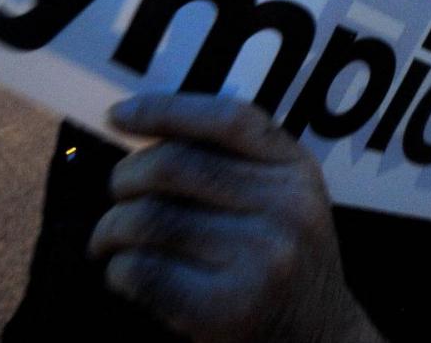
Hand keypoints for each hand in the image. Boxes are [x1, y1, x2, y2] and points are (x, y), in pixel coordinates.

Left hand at [90, 95, 381, 342]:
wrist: (320, 339)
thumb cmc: (285, 262)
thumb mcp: (287, 200)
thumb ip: (238, 162)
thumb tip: (147, 132)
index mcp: (297, 171)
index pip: (228, 118)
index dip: (165, 109)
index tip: (119, 116)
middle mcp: (284, 209)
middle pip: (174, 165)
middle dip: (125, 177)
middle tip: (117, 196)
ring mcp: (258, 260)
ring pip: (148, 218)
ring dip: (111, 228)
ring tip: (110, 241)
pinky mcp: (226, 308)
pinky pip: (141, 270)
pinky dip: (118, 269)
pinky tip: (125, 274)